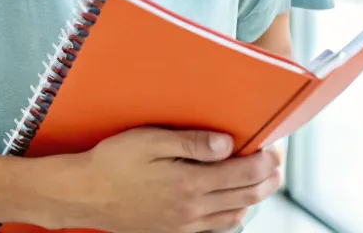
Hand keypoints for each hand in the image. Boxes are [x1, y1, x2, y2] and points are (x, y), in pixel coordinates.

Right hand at [43, 127, 283, 232]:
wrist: (85, 195)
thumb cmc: (113, 161)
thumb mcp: (150, 140)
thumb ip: (191, 142)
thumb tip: (228, 144)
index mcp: (189, 184)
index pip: (244, 174)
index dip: (266, 160)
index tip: (274, 146)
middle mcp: (192, 210)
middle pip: (247, 197)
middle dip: (268, 179)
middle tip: (277, 161)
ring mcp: (185, 225)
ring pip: (236, 215)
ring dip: (254, 196)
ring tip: (260, 176)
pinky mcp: (176, 231)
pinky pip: (218, 227)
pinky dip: (234, 213)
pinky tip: (232, 200)